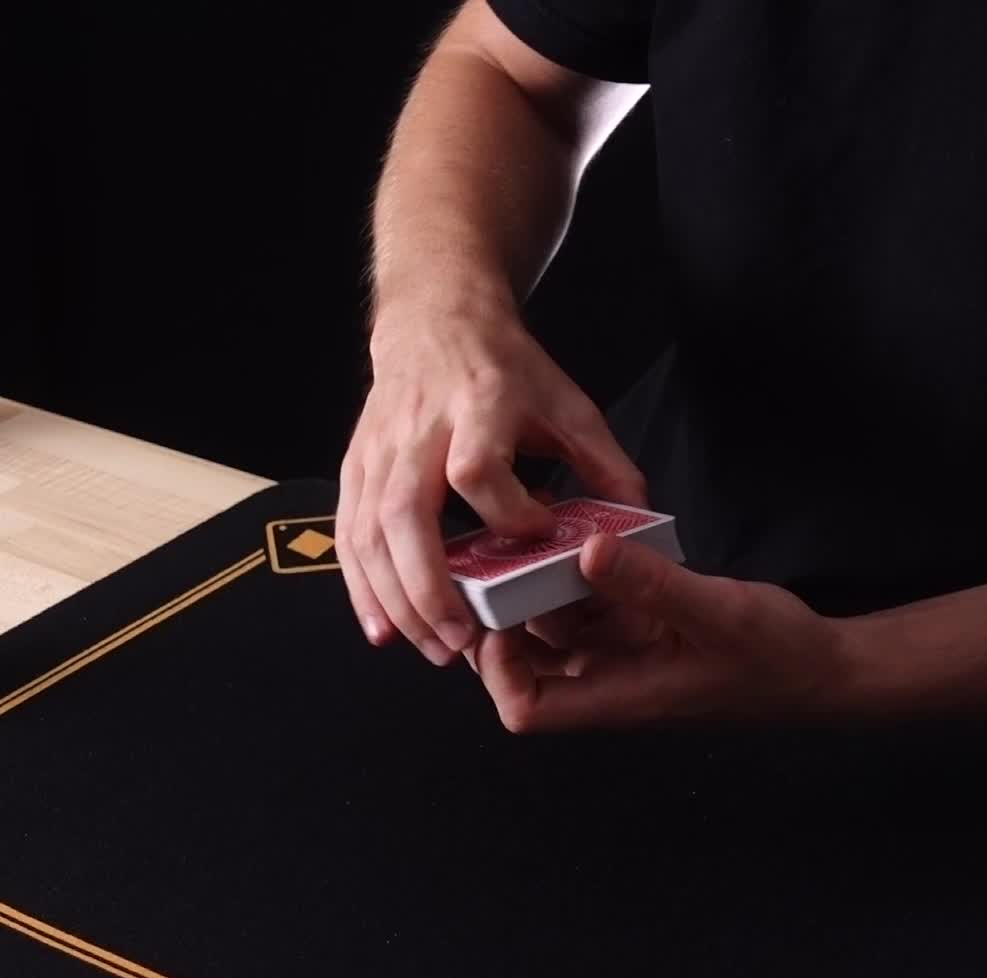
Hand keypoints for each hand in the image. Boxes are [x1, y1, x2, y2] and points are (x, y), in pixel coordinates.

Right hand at [338, 297, 646, 665]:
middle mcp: (419, 431)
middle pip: (407, 511)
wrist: (437, 321)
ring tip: (433, 647)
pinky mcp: (357, 467)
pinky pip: (349, 534)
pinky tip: (382, 629)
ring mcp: (380, 451)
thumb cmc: (506, 369)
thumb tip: (637, 526)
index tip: (538, 538)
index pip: (478, 470)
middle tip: (461, 639)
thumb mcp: (568, 404)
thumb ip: (606, 465)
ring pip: (370, 531)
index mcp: (478, 406)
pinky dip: (361, 586)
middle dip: (429, 584)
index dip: (507, 514)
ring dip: (396, 598)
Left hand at [467, 532, 851, 731]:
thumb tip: (587, 549)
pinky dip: (584, 576)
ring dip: (543, 589)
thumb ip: (652, 584)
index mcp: (621, 696)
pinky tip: (591, 535)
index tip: (501, 612)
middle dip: (508, 618)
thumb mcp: (716, 613)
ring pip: (557, 630)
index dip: (498, 670)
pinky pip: (595, 606)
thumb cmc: (777, 657)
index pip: (527, 710)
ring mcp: (626, 656)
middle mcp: (612, 680)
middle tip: (503, 558)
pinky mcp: (645, 630)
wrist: (825, 669)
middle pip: (528, 668)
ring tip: (542, 535)